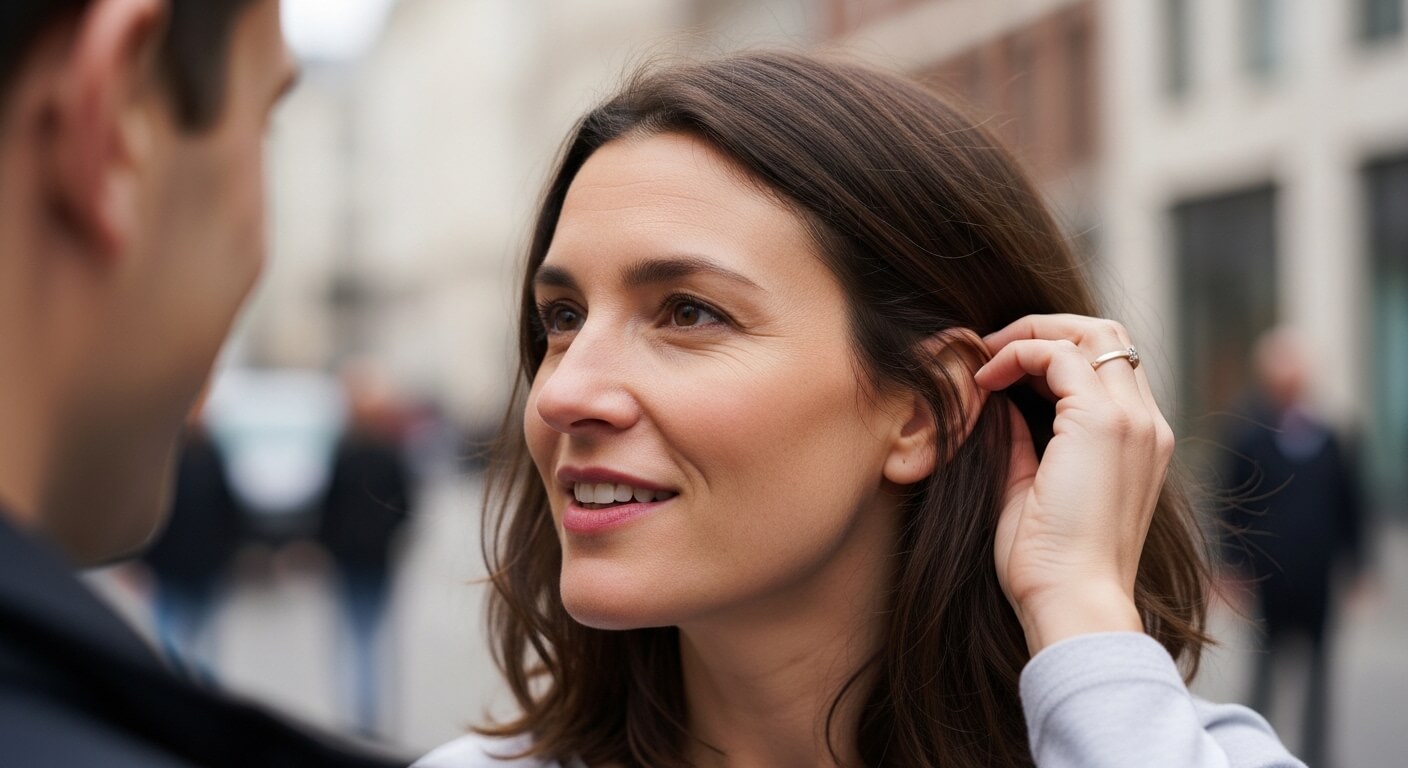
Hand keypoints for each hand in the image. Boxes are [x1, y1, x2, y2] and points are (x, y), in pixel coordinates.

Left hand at [975, 314, 1174, 654]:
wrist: (1073, 602)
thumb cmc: (1049, 563)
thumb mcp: (1032, 487)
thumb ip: (1025, 440)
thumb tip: (999, 403)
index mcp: (1139, 442)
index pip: (1107, 365)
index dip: (1052, 353)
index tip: (998, 371)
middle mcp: (1146, 424)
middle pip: (1107, 335)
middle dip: (1046, 328)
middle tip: (991, 348)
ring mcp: (1132, 421)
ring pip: (1092, 333)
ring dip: (1032, 334)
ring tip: (986, 358)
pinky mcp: (1104, 423)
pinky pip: (1060, 356)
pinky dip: (1019, 354)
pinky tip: (985, 380)